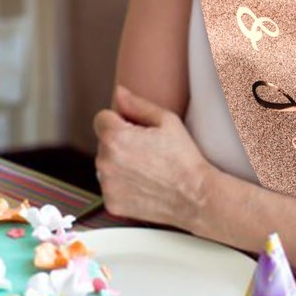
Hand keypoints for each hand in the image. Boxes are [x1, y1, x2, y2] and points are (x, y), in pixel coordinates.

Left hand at [94, 85, 211, 228]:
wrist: (193, 195)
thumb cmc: (183, 156)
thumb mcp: (167, 121)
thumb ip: (137, 104)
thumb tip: (119, 92)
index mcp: (116, 138)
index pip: (102, 118)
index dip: (120, 119)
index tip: (137, 128)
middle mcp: (104, 162)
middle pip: (104, 141)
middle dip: (121, 141)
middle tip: (148, 149)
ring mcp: (106, 185)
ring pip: (106, 163)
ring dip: (119, 162)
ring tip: (148, 167)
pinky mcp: (110, 203)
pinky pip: (110, 185)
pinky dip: (122, 183)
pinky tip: (144, 183)